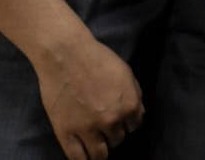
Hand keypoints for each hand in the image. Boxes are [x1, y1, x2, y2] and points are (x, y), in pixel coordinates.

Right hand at [32, 36, 143, 159]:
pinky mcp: (66, 132)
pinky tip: (84, 156)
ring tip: (97, 145)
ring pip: (100, 153)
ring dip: (101, 150)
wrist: (66, 55)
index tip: (120, 120)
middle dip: (113, 134)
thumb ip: (134, 95)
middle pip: (118, 139)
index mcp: (129, 106)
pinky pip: (77, 157)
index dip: (127, 123)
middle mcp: (111, 121)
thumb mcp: (126, 74)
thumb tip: (138, 114)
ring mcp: (88, 128)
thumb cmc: (98, 59)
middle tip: (105, 127)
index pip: (134, 126)